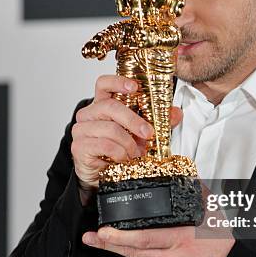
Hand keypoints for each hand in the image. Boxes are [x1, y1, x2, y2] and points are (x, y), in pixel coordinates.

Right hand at [71, 74, 182, 190]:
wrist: (104, 175)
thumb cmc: (119, 149)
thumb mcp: (141, 134)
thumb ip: (158, 122)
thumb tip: (176, 113)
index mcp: (103, 105)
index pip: (104, 84)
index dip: (118, 81)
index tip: (134, 87)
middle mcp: (90, 114)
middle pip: (110, 106)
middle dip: (133, 120)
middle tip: (148, 133)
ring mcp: (82, 129)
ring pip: (110, 128)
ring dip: (128, 143)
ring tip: (135, 152)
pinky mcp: (80, 146)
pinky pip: (105, 145)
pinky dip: (119, 153)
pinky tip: (123, 158)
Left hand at [81, 190, 234, 256]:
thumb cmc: (225, 251)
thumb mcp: (215, 218)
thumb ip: (200, 196)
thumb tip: (189, 178)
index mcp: (181, 240)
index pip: (145, 238)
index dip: (121, 236)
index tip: (104, 230)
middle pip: (134, 251)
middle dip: (109, 244)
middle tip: (92, 237)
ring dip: (122, 250)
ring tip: (103, 242)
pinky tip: (140, 251)